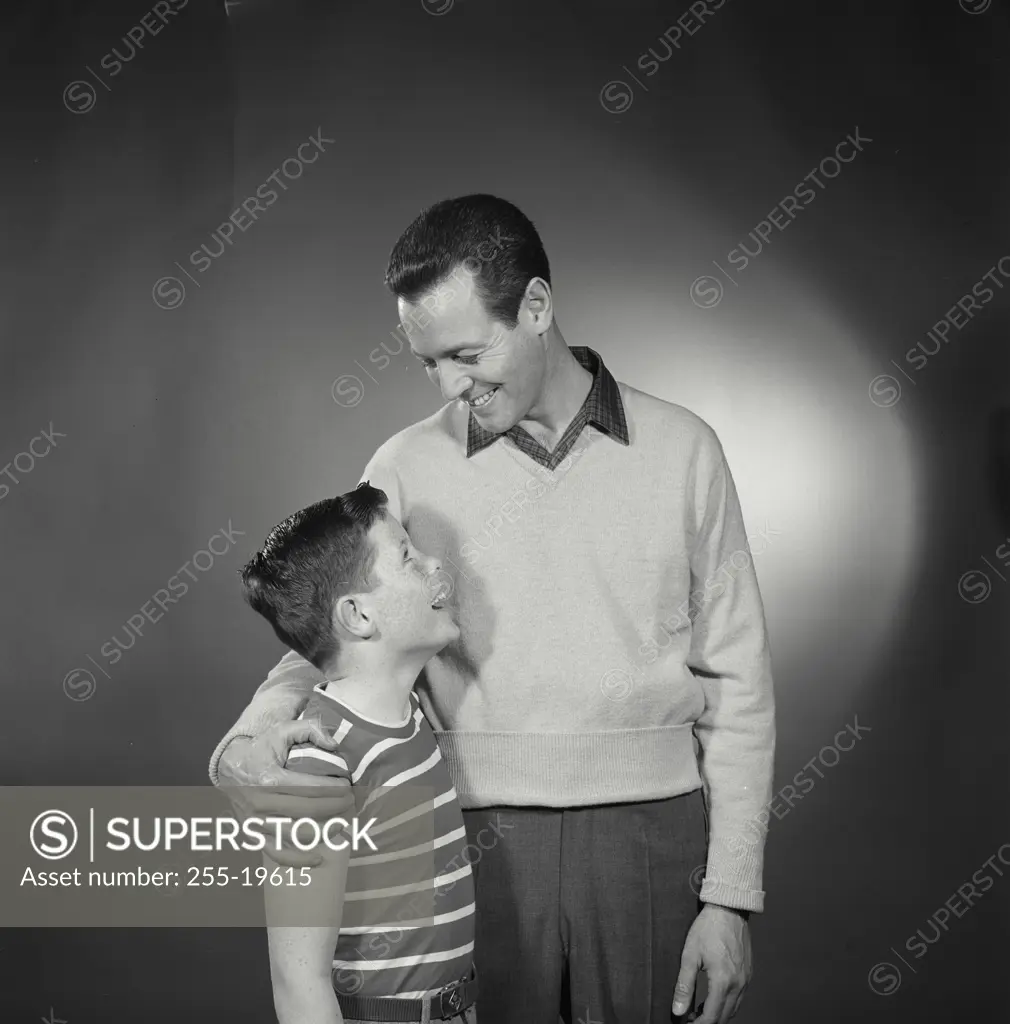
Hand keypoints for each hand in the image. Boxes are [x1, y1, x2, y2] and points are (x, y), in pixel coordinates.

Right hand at [217, 721, 355, 867]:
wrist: (230, 765)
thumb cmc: (262, 747)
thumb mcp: (284, 730)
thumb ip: (311, 729)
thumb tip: (335, 745)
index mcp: (270, 778)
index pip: (310, 788)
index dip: (333, 789)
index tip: (347, 785)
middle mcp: (261, 802)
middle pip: (307, 811)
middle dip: (334, 807)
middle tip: (350, 800)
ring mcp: (256, 822)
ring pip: (295, 834)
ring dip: (323, 832)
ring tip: (343, 823)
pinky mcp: (253, 834)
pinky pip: (275, 853)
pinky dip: (297, 860)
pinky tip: (318, 858)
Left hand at [672, 904, 750, 1023]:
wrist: (729, 908)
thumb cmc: (708, 928)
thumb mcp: (690, 955)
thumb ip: (684, 985)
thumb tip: (678, 1010)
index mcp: (723, 982)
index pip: (711, 1017)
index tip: (685, 1023)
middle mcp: (738, 984)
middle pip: (724, 1017)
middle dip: (707, 1021)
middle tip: (690, 1018)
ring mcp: (746, 979)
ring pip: (734, 1009)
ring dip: (718, 1014)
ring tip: (699, 1011)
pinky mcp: (748, 973)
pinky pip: (739, 998)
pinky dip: (727, 1004)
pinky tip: (714, 998)